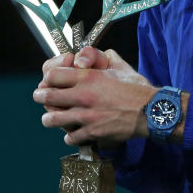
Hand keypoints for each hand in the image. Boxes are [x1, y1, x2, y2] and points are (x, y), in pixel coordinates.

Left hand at [34, 47, 157, 146]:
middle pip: (45, 97)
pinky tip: (74, 132)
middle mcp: (83, 96)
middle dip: (40, 97)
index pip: (52, 75)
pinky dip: (70, 135)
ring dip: (50, 118)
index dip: (48, 77)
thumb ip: (104, 57)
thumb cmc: (137, 88)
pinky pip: (69, 137)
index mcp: (89, 77)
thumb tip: (93, 55)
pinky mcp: (92, 133)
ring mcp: (86, 116)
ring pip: (52, 120)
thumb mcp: (120, 66)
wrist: (151, 110)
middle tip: (41, 97)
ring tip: (52, 118)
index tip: (49, 81)